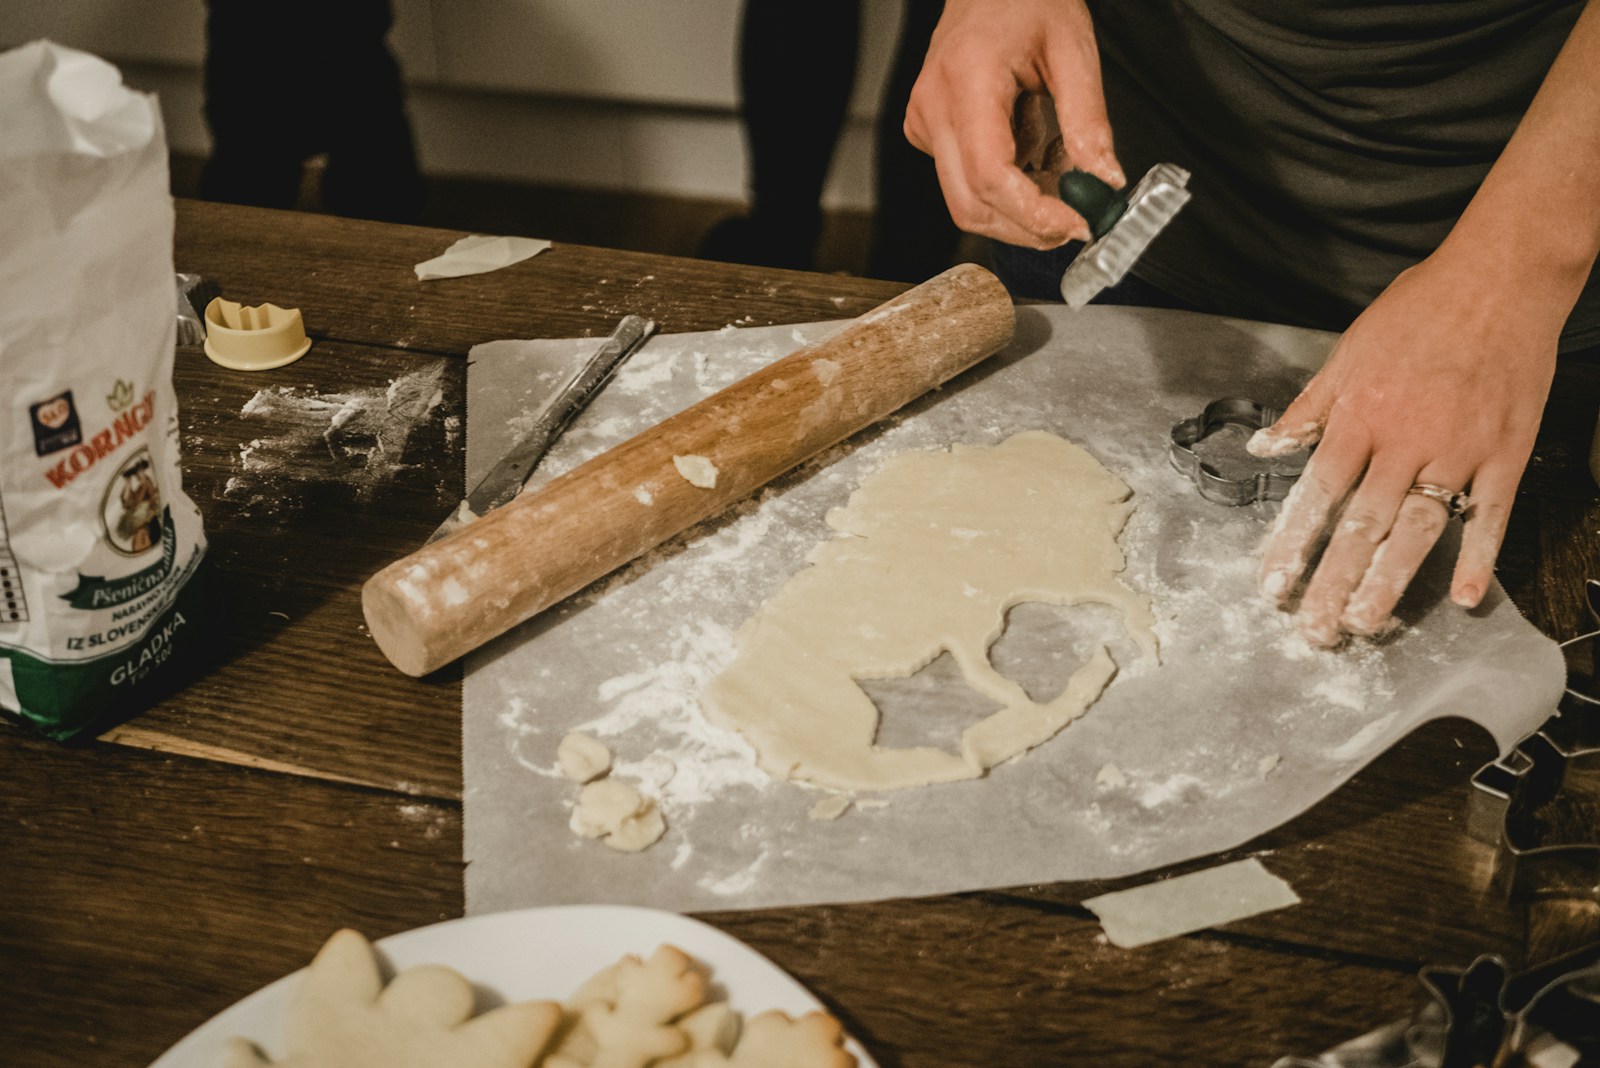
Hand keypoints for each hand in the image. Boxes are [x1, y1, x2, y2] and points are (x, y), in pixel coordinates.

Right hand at [903, 0, 1122, 248]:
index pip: (990, 174)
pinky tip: (1032, 149)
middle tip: (1075, 218)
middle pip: (970, 204)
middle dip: (1027, 226)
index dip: (1033, 213)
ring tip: (1057, 167)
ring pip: (966, 202)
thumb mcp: (1073, 49)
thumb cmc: (1025, 0)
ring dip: (1019, 207)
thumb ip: (1088, 120)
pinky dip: (1007, 185)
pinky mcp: (927, 133)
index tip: (1076, 223)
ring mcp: (925, 123)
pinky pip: (964, 182)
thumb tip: (1104, 180)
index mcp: (967, 80)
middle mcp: (934, 107)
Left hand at [1249, 255, 1559, 645]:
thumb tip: (1265, 446)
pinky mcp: (1506, 452)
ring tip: (1368, 623)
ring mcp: (1460, 450)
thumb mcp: (1347, 352)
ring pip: (1419, 529)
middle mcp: (1406, 440)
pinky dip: (1481, 556)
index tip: (1274, 584)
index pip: (1318, 493)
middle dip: (1334, 581)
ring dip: (1392, 581)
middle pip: (1363, 525)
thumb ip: (1307, 409)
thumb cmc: (1419, 310)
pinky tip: (1469, 597)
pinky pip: (1492, 514)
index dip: (1294, 542)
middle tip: (1315, 629)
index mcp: (1361, 416)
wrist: (1499, 278)